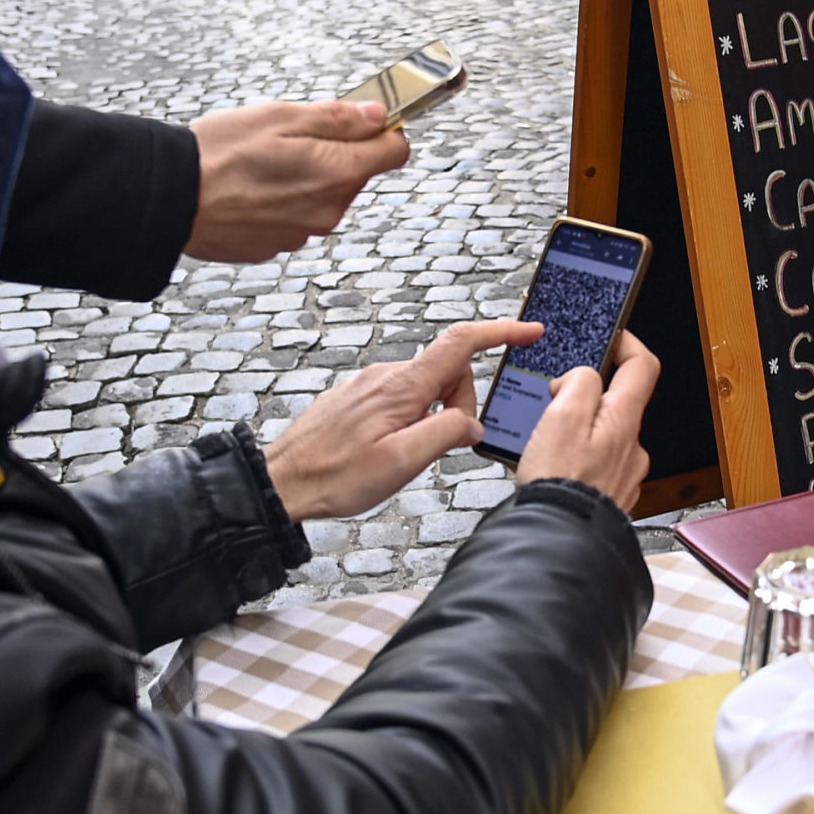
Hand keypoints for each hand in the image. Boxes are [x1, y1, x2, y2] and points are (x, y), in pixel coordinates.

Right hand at [184, 99, 409, 261]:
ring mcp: (304, 232)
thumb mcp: (282, 117)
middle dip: (334, 153)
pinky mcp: (278, 244)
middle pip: (355, 173)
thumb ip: (338, 118)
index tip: (359, 119)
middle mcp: (329, 210)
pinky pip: (295, 215)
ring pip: (323, 195)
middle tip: (288, 138)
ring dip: (305, 177)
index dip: (381, 130)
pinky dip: (281, 200)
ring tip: (261, 163)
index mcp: (337, 173)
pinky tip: (249, 188)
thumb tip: (378, 115)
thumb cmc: (220, 153)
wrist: (172, 200)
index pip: (395, 151)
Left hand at [264, 320, 536, 521]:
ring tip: (407, 454)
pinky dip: (412, 418)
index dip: (501, 332)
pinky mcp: (358, 397)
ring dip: (433, 417)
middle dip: (460, 404)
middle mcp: (386, 375)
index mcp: (403, 386)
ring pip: (425, 388)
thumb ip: (447, 434)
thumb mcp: (403, 462)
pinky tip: (391, 449)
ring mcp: (369, 384)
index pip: (461, 344)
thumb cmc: (336, 476)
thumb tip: (472, 424)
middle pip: (448, 372)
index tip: (531, 332)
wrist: (282, 482)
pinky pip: (402, 397)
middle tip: (441, 444)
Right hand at [518, 333, 656, 512]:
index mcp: (624, 420)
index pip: (642, 366)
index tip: (612, 337)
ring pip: (607, 437)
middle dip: (589, 397)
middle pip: (619, 403)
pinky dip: (581, 461)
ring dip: (582, 433)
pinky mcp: (612, 496)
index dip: (627, 343)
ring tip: (549, 445)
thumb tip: (582, 378)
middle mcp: (633, 447)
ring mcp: (625, 474)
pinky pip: (600, 466)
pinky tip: (557, 470)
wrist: (559, 541)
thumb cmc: (559, 485)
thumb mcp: (562, 416)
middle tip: (555, 404)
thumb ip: (579, 383)